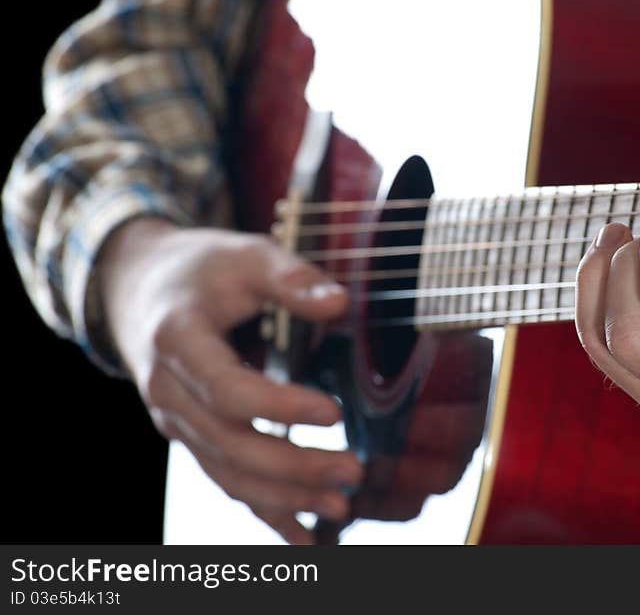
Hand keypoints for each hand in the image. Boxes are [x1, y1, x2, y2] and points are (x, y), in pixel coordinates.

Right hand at [99, 218, 362, 543]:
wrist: (136, 288)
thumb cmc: (198, 269)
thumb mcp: (243, 254)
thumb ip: (290, 277)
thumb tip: (338, 302)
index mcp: (178, 342)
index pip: (228, 390)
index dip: (280, 408)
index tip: (335, 412)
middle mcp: (168, 391)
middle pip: (230, 445)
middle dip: (293, 467)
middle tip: (352, 471)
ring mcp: (176, 420)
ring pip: (227, 473)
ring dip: (283, 497)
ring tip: (339, 507)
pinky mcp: (191, 434)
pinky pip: (224, 479)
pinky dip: (263, 510)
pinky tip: (301, 536)